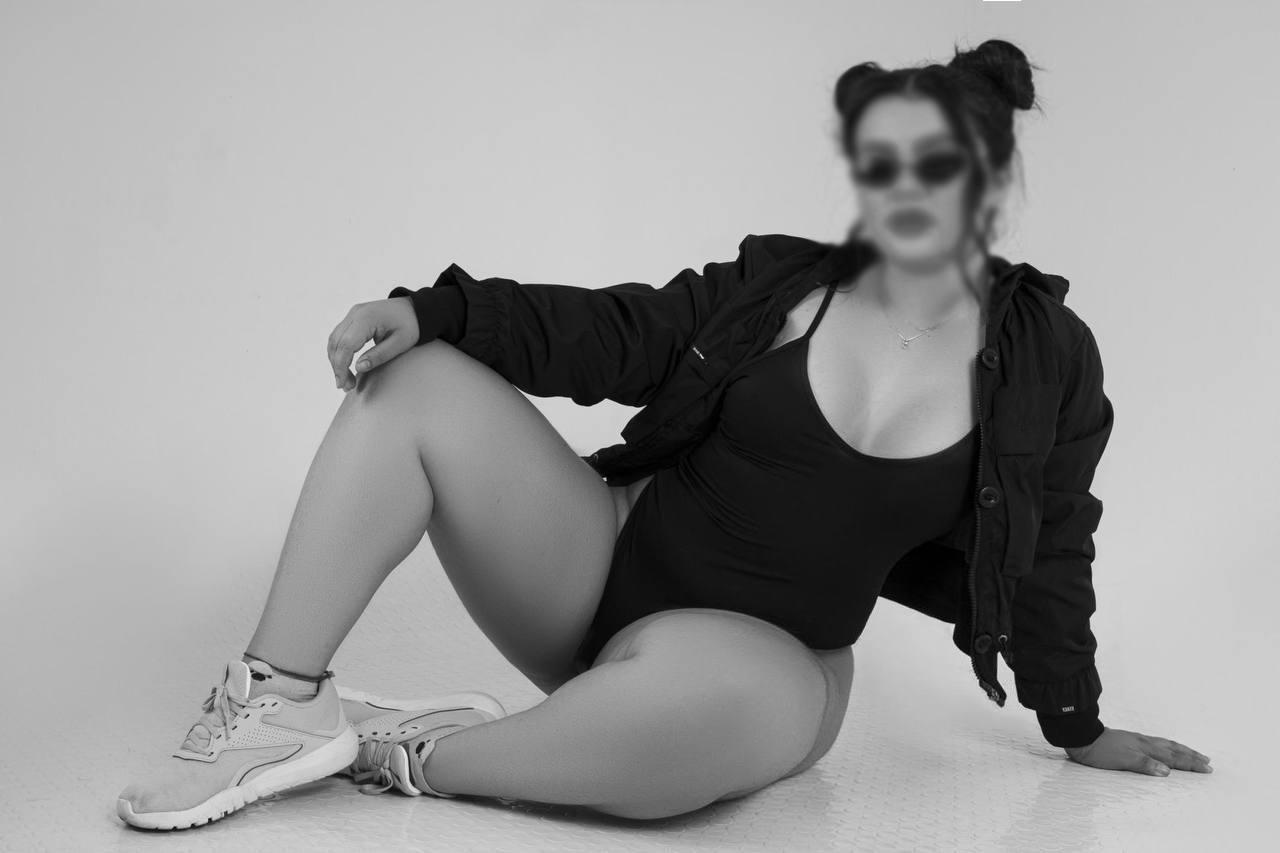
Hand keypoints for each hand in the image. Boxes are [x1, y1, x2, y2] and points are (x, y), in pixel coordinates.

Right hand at [327, 298, 419, 391]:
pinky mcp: (353, 317)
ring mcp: (353, 314)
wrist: (415, 308)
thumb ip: (379, 355)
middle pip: (336, 342)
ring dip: (336, 360)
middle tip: (346, 386)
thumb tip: (358, 368)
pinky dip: (339, 352)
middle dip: (337, 366)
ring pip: (334, 339)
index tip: (344, 384)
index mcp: (367, 318)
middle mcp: (355, 313)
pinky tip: (345, 366)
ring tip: (346, 380)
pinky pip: (339, 336)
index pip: (346, 344)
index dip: (341, 366)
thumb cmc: (411, 325)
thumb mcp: (400, 343)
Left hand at [1064, 727, 1212, 775]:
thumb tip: (1168, 771)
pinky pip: (1157, 743)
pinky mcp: (1131, 740)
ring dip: (1182, 750)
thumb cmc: (1100, 751)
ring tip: (1194, 753)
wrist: (1082, 737)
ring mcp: (1138, 740)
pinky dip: (1168, 747)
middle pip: (1174, 749)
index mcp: (1146, 748)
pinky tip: (1165, 748)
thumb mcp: (1122, 760)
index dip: (1191, 764)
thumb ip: (1145, 764)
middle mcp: (1145, 742)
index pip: (1174, 757)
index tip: (1207, 769)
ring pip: (1166, 744)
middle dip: (1192, 756)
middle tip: (1208, 762)